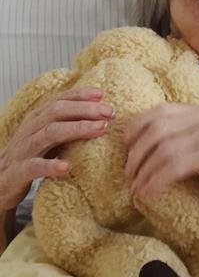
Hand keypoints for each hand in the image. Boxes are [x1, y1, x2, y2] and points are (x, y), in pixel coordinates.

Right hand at [0, 86, 113, 212]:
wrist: (0, 181)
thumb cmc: (30, 157)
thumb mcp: (47, 137)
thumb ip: (66, 124)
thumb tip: (99, 116)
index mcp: (37, 119)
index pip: (59, 100)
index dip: (79, 95)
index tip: (102, 94)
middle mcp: (30, 129)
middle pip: (57, 111)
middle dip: (85, 109)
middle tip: (110, 112)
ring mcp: (23, 149)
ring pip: (49, 133)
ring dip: (76, 129)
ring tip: (100, 129)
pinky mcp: (18, 171)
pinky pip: (34, 166)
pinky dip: (50, 165)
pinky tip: (67, 167)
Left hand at [123, 103, 198, 212]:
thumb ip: (178, 137)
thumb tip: (135, 143)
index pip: (160, 111)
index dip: (136, 127)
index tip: (124, 148)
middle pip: (158, 129)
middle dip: (137, 153)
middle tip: (127, 175)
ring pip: (165, 149)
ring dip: (144, 171)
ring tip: (135, 188)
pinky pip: (177, 166)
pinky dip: (157, 180)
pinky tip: (149, 193)